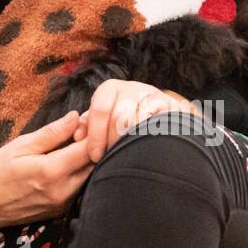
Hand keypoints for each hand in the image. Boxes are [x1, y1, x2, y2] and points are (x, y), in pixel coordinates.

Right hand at [0, 111, 94, 230]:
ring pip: (89, 178)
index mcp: (52, 172)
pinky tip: (68, 164)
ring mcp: (63, 205)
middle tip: (82, 131)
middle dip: (93, 146)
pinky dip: (79, 175)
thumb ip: (52, 133)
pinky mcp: (61, 212)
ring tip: (74, 146)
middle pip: (94, 165)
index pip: (88, 149)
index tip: (88, 120)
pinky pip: (79, 189)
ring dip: (88, 161)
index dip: (93, 132)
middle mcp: (62, 191)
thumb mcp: (21, 145)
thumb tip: (76, 117)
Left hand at [75, 80, 200, 163]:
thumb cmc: (119, 118)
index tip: (95, 156)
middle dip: (113, 142)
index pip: (100, 110)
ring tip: (126, 156)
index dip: (96, 136)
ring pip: (141, 122)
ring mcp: (154, 96)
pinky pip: (160, 125)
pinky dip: (150, 139)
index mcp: (110, 88)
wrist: (155, 112)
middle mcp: (132, 88)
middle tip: (110, 159)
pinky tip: (144, 150)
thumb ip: (87, 125)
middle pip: (120, 117)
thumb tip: (76, 136)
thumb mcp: (101, 118)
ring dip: (131, 143)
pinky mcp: (171, 107)